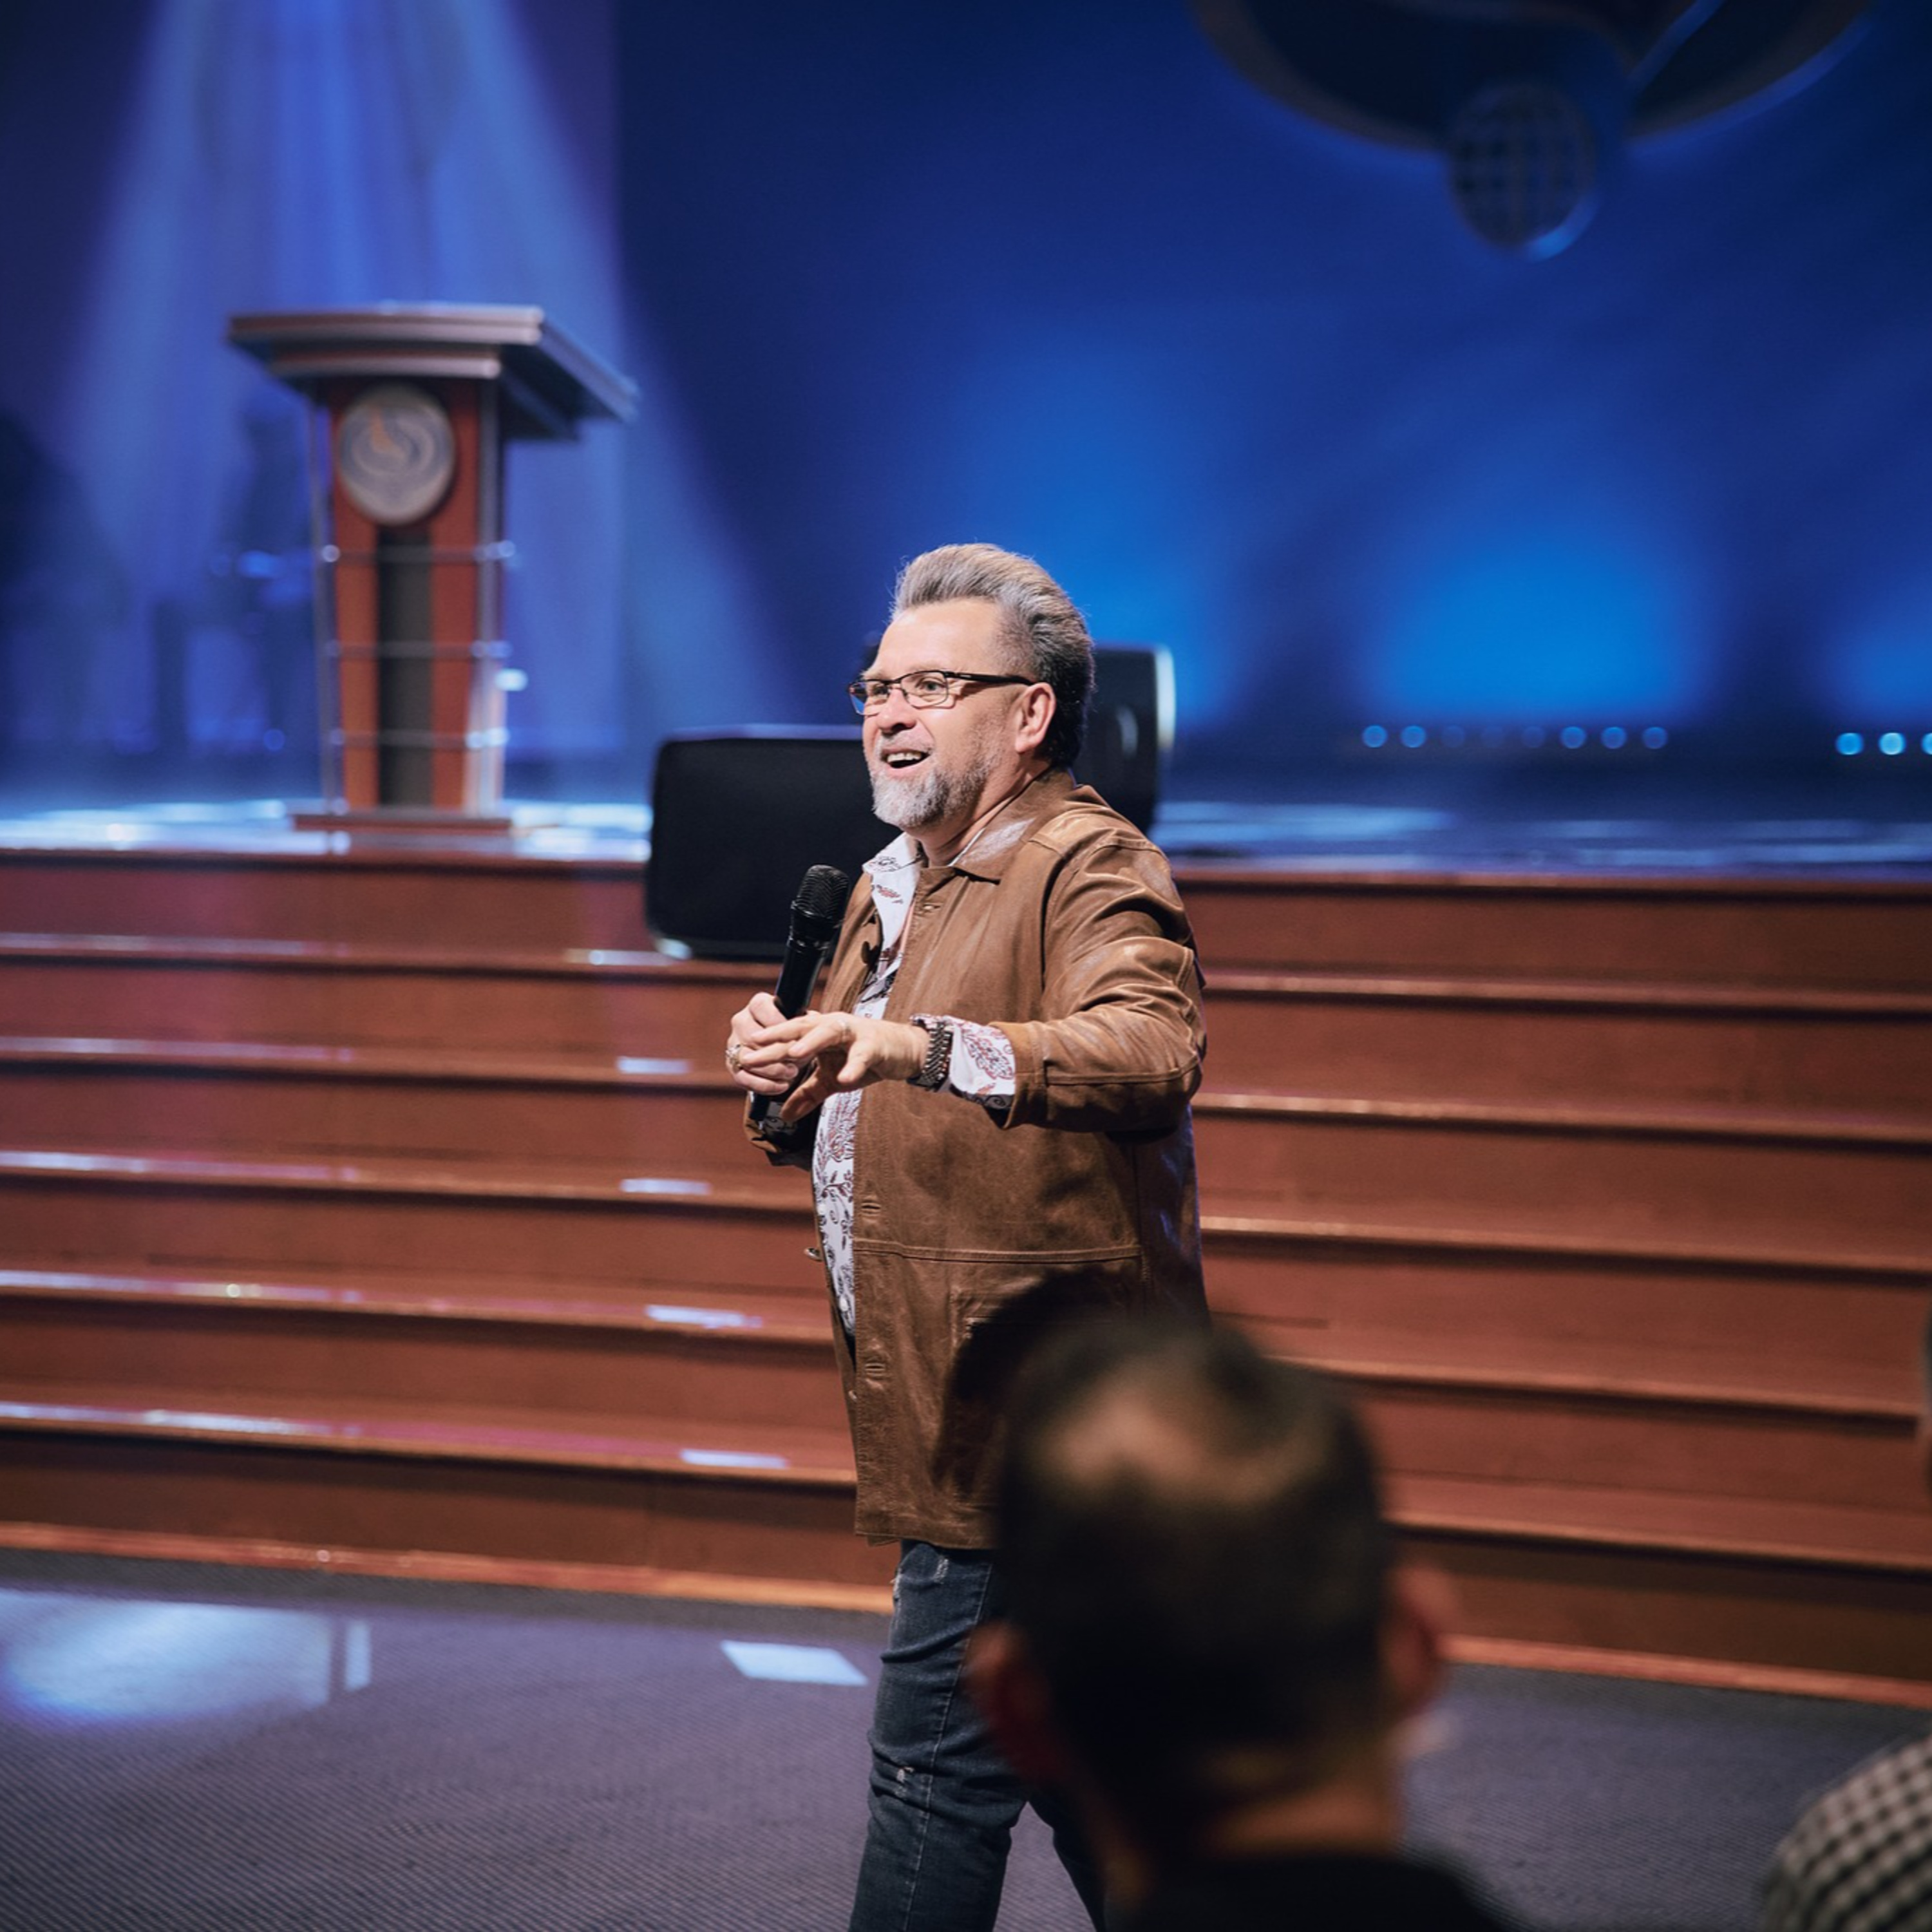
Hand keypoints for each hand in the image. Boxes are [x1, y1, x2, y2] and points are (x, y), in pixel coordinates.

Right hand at [725, 992, 800, 1096]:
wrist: (787, 1055)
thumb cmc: (796, 1035)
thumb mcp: (801, 1025)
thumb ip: (804, 1022)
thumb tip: (813, 1019)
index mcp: (757, 1005)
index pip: (761, 1008)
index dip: (778, 1023)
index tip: (794, 1035)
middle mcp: (741, 1020)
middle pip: (753, 1037)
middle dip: (776, 1051)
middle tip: (796, 1059)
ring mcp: (734, 1043)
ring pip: (747, 1058)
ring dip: (771, 1070)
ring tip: (791, 1074)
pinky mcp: (732, 1065)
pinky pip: (743, 1078)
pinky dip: (763, 1085)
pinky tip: (781, 1086)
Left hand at [728, 1007, 927, 1121]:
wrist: (902, 1051)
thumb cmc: (864, 1059)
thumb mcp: (830, 1080)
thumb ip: (807, 1095)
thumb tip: (786, 1115)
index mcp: (817, 1032)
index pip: (786, 1039)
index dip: (764, 1047)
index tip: (740, 1056)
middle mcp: (831, 1026)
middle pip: (799, 1030)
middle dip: (774, 1041)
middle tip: (751, 1051)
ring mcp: (853, 1033)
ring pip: (828, 1032)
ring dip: (810, 1042)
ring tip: (793, 1055)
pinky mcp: (874, 1045)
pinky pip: (862, 1055)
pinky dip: (853, 1066)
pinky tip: (844, 1079)